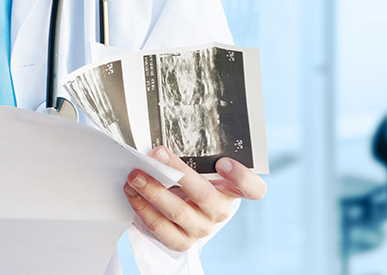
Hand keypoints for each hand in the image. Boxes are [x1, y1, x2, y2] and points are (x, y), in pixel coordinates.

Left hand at [124, 146, 265, 251]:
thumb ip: (192, 158)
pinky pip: (161, 228)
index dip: (241, 177)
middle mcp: (220, 211)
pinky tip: (133, 194)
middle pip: (205, 195)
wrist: (183, 211)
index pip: (253, 189)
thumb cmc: (191, 182)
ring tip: (136, 176)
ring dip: (153, 191)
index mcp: (232, 191)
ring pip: (178, 212)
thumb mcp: (199, 169)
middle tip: (156, 155)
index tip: (222, 162)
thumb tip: (163, 145)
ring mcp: (201, 229)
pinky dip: (143, 209)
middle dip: (177, 172)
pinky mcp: (182, 242)